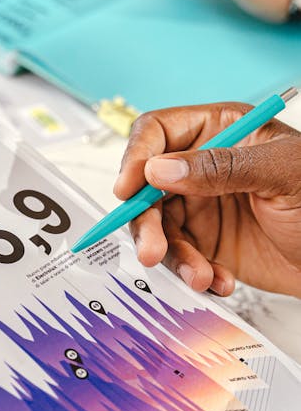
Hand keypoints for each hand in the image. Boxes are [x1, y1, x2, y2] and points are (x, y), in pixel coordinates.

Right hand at [114, 103, 300, 297]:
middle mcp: (204, 167)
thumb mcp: (281, 173)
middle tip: (152, 250)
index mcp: (221, 130)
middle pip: (148, 186)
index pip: (159, 132)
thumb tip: (160, 168)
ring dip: (174, 257)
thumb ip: (220, 167)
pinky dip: (194, 273)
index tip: (129, 189)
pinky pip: (181, 258)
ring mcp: (203, 207)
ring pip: (159, 228)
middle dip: (146, 222)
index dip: (137, 157)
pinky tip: (218, 280)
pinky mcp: (208, 244)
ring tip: (198, 276)